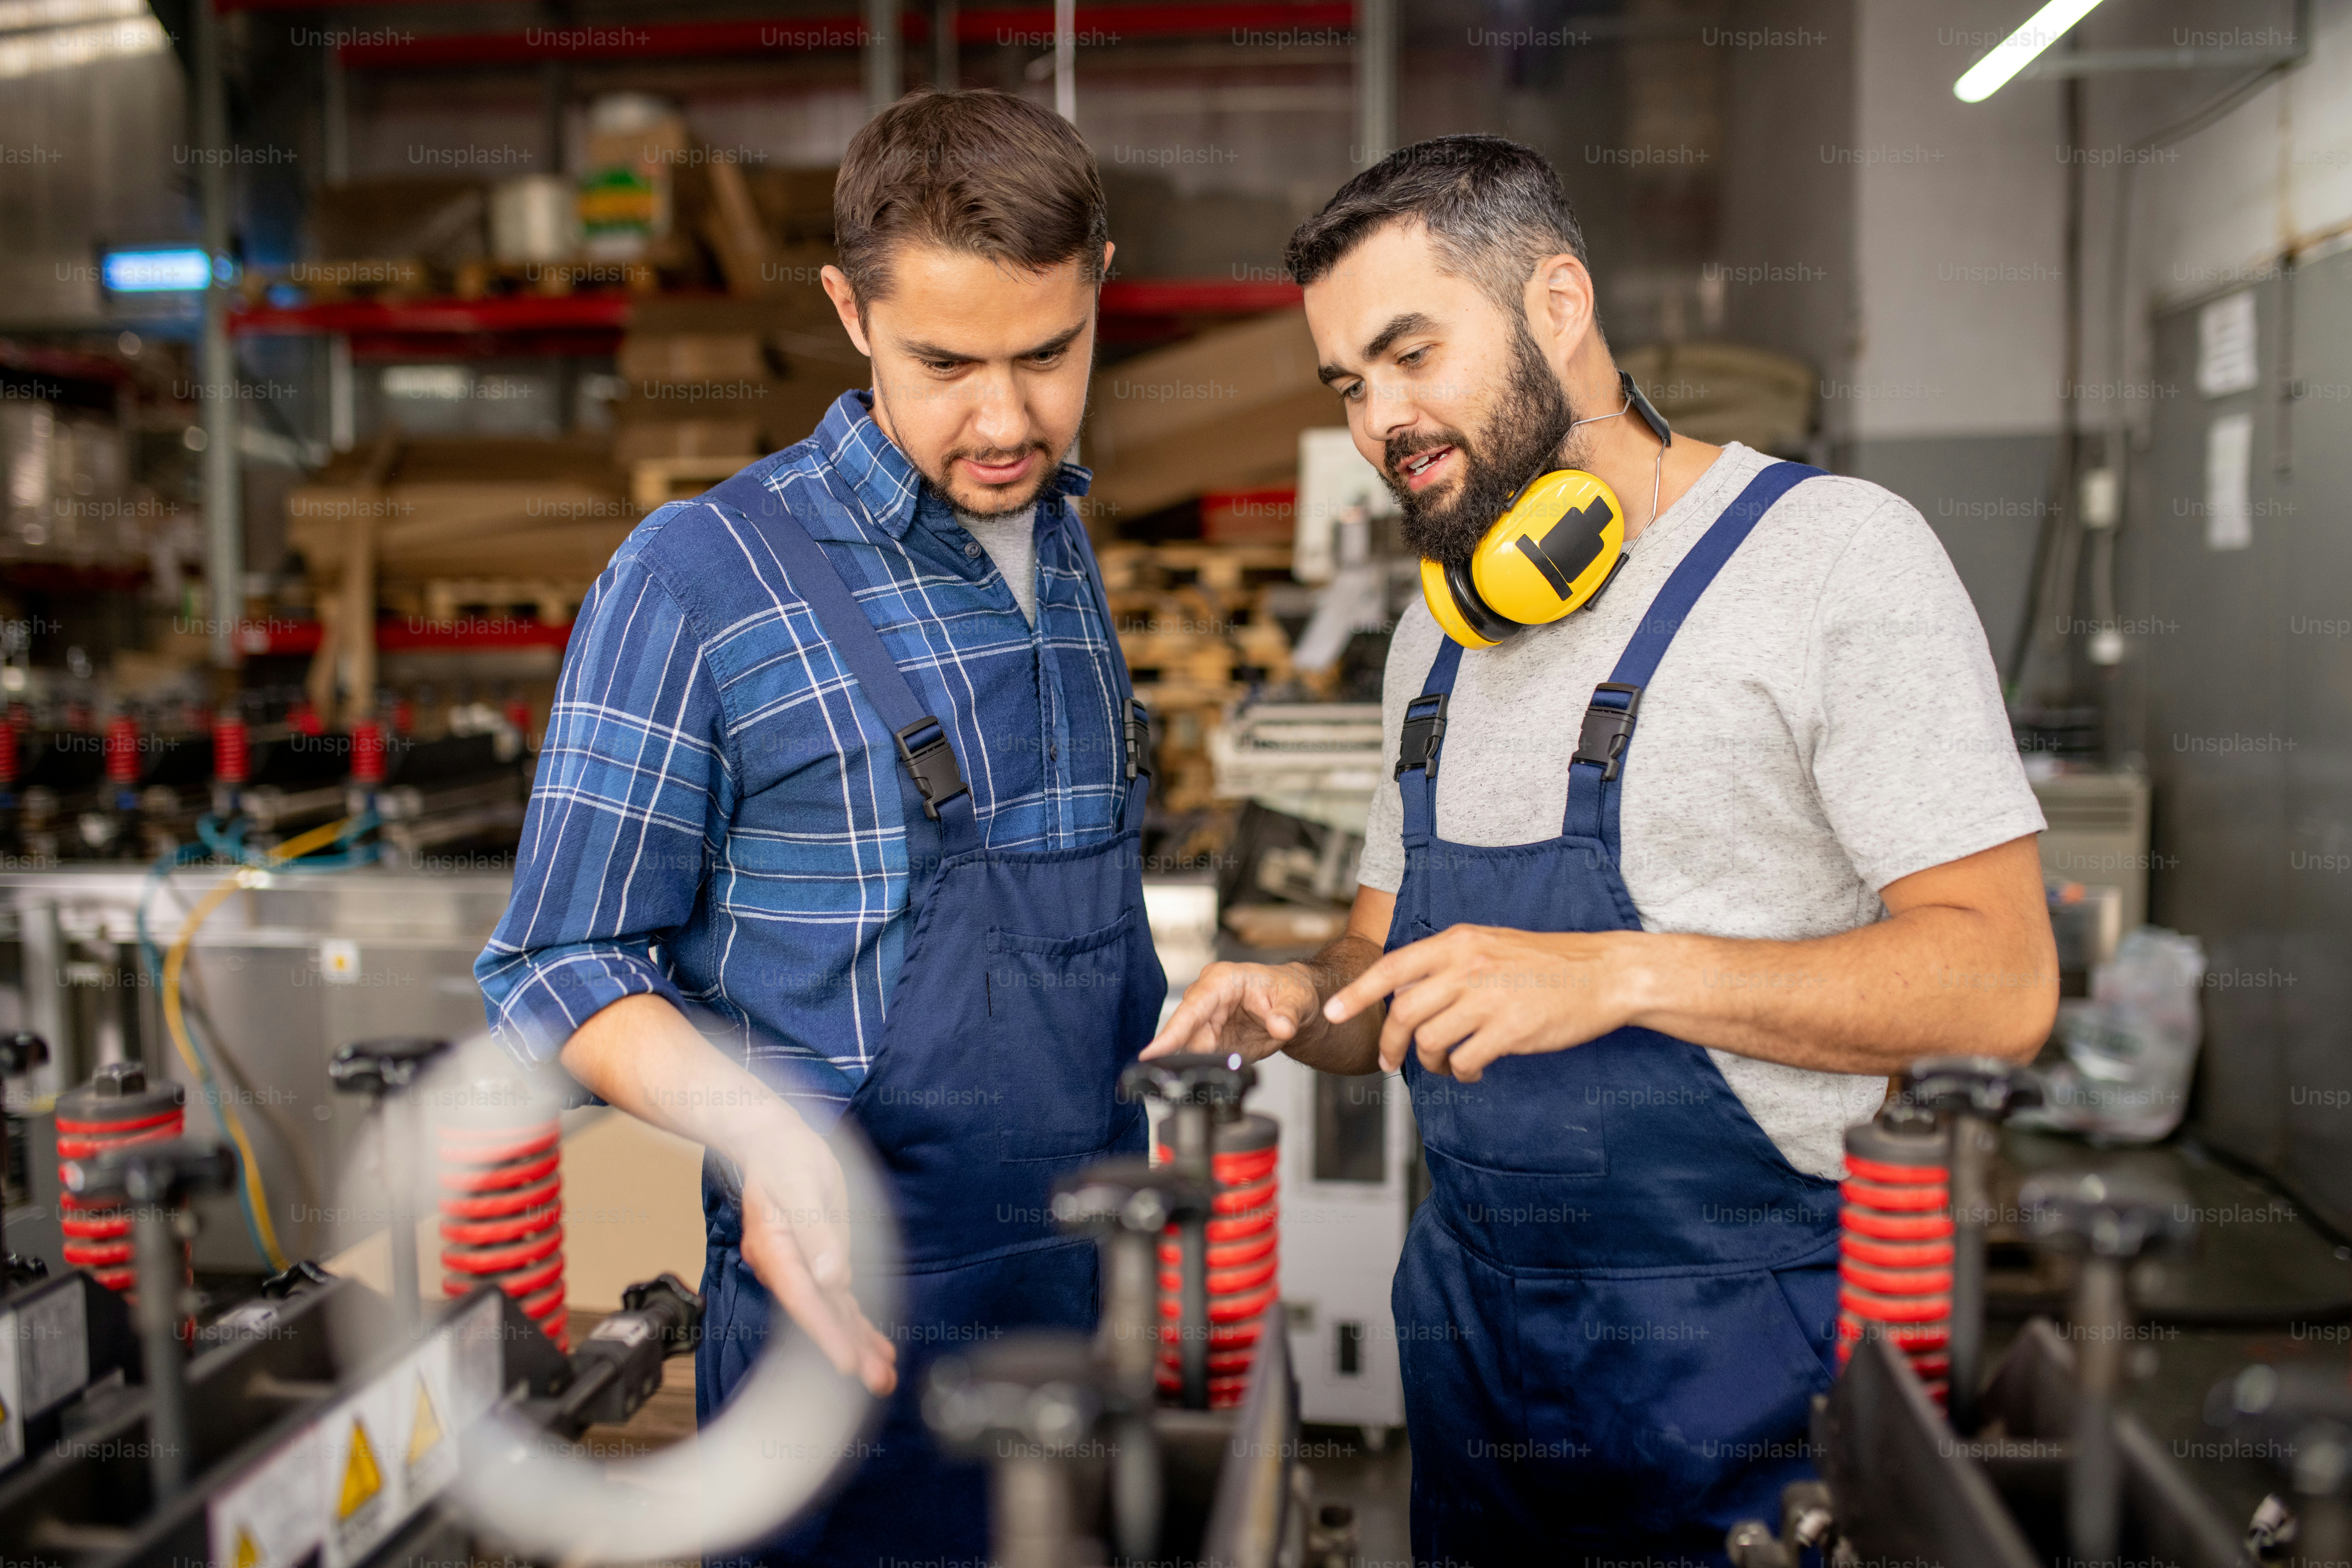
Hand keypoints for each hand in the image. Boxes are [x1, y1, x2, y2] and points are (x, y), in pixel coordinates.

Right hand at [733, 1116, 898, 1396]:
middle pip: (819, 1317)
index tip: (845, 1362)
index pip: (803, 1299)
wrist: (775, 1143)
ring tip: (883, 1376)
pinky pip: (839, 1301)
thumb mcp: (799, 1186)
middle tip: (876, 1382)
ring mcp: (803, 1267)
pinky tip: (875, 1346)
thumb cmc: (783, 1159)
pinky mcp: (821, 1261)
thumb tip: (832, 1275)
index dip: (825, 1332)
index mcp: (775, 1250)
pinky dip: (857, 1324)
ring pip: (833, 1314)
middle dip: (847, 1351)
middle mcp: (787, 1267)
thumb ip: (815, 1232)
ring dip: (857, 1344)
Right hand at [1140, 960, 1322, 1063]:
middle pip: (1183, 1032)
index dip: (1172, 1032)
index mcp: (1222, 980)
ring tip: (1200, 1080)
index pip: (1192, 1007)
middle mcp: (1208, 1000)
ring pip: (1188, 1048)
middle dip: (1176, 1055)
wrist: (1294, 1004)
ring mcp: (1207, 1021)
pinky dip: (1202, 1070)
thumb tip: (1281, 1026)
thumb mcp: (1296, 1000)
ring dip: (1192, 1066)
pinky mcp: (1212, 1040)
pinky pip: (1200, 1058)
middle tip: (1175, 1079)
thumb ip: (1287, 1015)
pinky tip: (1206, 1078)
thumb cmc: (1290, 991)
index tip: (1152, 1053)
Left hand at [1322, 924, 1638, 1080]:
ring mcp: (1488, 999)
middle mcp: (1466, 967)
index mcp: (1458, 943)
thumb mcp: (1490, 945)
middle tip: (1390, 1062)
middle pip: (1404, 1012)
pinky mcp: (1509, 1030)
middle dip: (1390, 1044)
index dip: (1357, 994)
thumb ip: (1449, 963)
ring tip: (1445, 1064)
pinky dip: (1461, 1072)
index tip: (1333, 1013)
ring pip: (1430, 1041)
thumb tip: (1409, 993)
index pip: (1392, 967)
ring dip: (1429, 1062)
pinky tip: (1474, 1069)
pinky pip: (1464, 1061)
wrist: (1604, 973)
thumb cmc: (1547, 962)